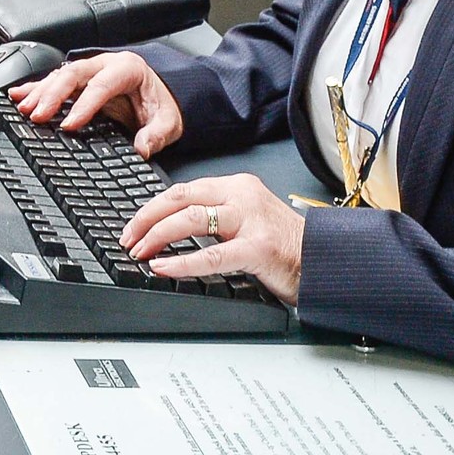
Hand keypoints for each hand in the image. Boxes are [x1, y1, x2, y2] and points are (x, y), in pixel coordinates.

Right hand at [9, 48, 187, 155]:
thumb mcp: (169, 120)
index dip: (83, 105)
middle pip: (73, 74)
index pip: (100, 86)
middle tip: (38, 116)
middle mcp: (105, 64)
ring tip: (24, 108)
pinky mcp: (80, 80)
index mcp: (127, 69)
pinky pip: (54, 80)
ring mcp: (90, 70)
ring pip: (59, 75)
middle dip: (52, 95)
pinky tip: (18, 95)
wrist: (165, 91)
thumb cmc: (163, 102)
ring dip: (39, 91)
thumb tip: (142, 147)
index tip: (70, 125)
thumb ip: (156, 134)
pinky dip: (35, 87)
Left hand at [121, 173, 303, 302]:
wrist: (325, 261)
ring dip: (157, 236)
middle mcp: (242, 196)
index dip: (152, 208)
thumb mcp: (247, 219)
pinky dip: (182, 262)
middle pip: (180, 199)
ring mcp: (251, 220)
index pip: (182, 190)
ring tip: (140, 252)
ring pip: (191, 219)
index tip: (133, 226)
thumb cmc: (285, 245)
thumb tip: (171, 228)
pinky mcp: (258, 247)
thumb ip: (216, 217)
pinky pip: (212, 255)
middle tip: (128, 239)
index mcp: (236, 187)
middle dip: (146, 219)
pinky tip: (164, 267)